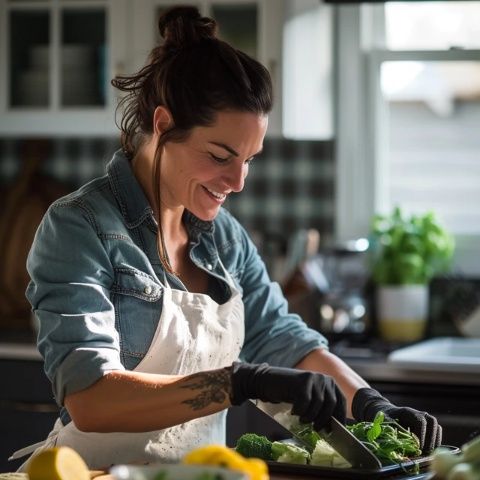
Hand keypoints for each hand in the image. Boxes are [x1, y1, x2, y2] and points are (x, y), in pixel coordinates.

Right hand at [229, 362, 345, 429]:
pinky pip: (305, 402)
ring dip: (310, 416)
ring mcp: (314, 377)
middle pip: (331, 405)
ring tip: (302, 419)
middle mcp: (324, 378)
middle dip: (323, 420)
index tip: (332, 430)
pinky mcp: (302, 380)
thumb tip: (333, 427)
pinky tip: (294, 411)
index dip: (339, 418)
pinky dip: (300, 410)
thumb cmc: (291, 393)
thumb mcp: (310, 399)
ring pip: (318, 404)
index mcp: (330, 383)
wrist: (270, 381)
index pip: (341, 403)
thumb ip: (322, 408)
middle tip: (315, 428)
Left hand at [352, 387, 441, 452]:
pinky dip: (436, 443)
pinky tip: (429, 452)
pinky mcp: (428, 427)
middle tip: (425, 452)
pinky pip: (437, 433)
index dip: (421, 435)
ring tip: (428, 454)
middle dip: (430, 439)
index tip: (418, 447)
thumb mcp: (386, 422)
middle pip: (432, 423)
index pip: (421, 421)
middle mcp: (419, 414)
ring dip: (435, 441)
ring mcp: (425, 419)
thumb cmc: (386, 418)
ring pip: (437, 428)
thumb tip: (406, 442)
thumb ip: (395, 430)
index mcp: (409, 412)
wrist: (388, 414)